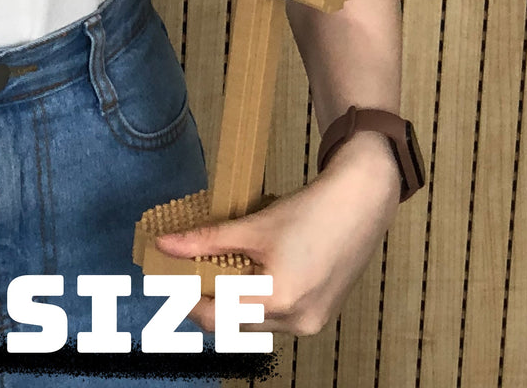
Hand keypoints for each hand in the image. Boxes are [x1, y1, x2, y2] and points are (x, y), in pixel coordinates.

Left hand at [154, 131, 402, 335]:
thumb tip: (164, 244)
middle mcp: (296, 321)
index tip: (169, 282)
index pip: (217, 317)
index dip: (187, 302)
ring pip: (256, 323)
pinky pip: (278, 318)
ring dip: (234, 303)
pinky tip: (252, 277)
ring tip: (218, 273)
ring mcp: (312, 323)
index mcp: (279, 300)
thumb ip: (205, 239)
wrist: (362, 202)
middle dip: (209, 302)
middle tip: (188, 276)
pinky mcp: (321, 315)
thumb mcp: (253, 225)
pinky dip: (258, 302)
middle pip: (235, 323)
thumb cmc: (311, 211)